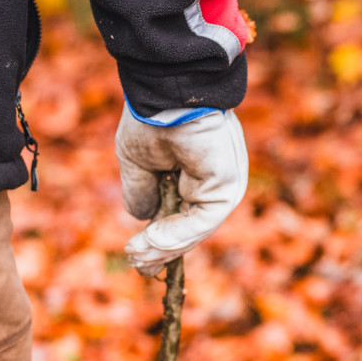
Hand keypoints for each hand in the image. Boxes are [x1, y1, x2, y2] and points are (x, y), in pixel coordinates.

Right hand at [116, 106, 247, 276]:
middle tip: (136, 265)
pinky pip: (202, 221)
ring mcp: (220, 188)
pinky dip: (176, 235)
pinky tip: (152, 242)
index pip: (178, 219)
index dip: (157, 241)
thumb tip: (142, 221)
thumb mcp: (137, 164)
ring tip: (137, 256)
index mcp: (191, 178)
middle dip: (160, 251)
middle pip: (187, 230)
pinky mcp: (226, 188)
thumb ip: (142, 195)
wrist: (166, 95)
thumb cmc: (150, 121)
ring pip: (193, 231)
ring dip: (163, 248)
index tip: (135, 257)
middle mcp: (209, 185)